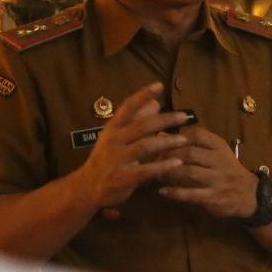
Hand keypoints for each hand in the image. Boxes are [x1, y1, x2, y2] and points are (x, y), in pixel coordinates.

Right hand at [74, 82, 189, 208]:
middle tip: (184, 116)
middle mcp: (114, 140)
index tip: (159, 85)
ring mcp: (117, 159)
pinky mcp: (122, 178)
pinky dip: (162, 166)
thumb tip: (156, 103)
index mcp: (113, 128)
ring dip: (166, 142)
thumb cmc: (107, 157)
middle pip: (142, 125)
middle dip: (165, 120)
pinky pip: (145, 170)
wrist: (87, 186)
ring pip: (145, 146)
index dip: (143, 95)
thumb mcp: (118, 136)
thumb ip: (136, 120)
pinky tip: (177, 163)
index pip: (128, 107)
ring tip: (184, 140)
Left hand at [157, 126, 258, 217]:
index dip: (177, 137)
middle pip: (190, 153)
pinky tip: (162, 191)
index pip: (197, 134)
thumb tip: (160, 134)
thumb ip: (192, 144)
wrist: (249, 194)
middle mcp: (220, 160)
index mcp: (220, 146)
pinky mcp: (214, 197)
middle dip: (169, 155)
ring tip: (155, 174)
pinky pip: (191, 194)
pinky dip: (175, 193)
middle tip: (153, 159)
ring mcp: (218, 179)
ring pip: (189, 172)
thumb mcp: (216, 152)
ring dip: (169, 173)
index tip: (162, 141)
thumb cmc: (227, 170)